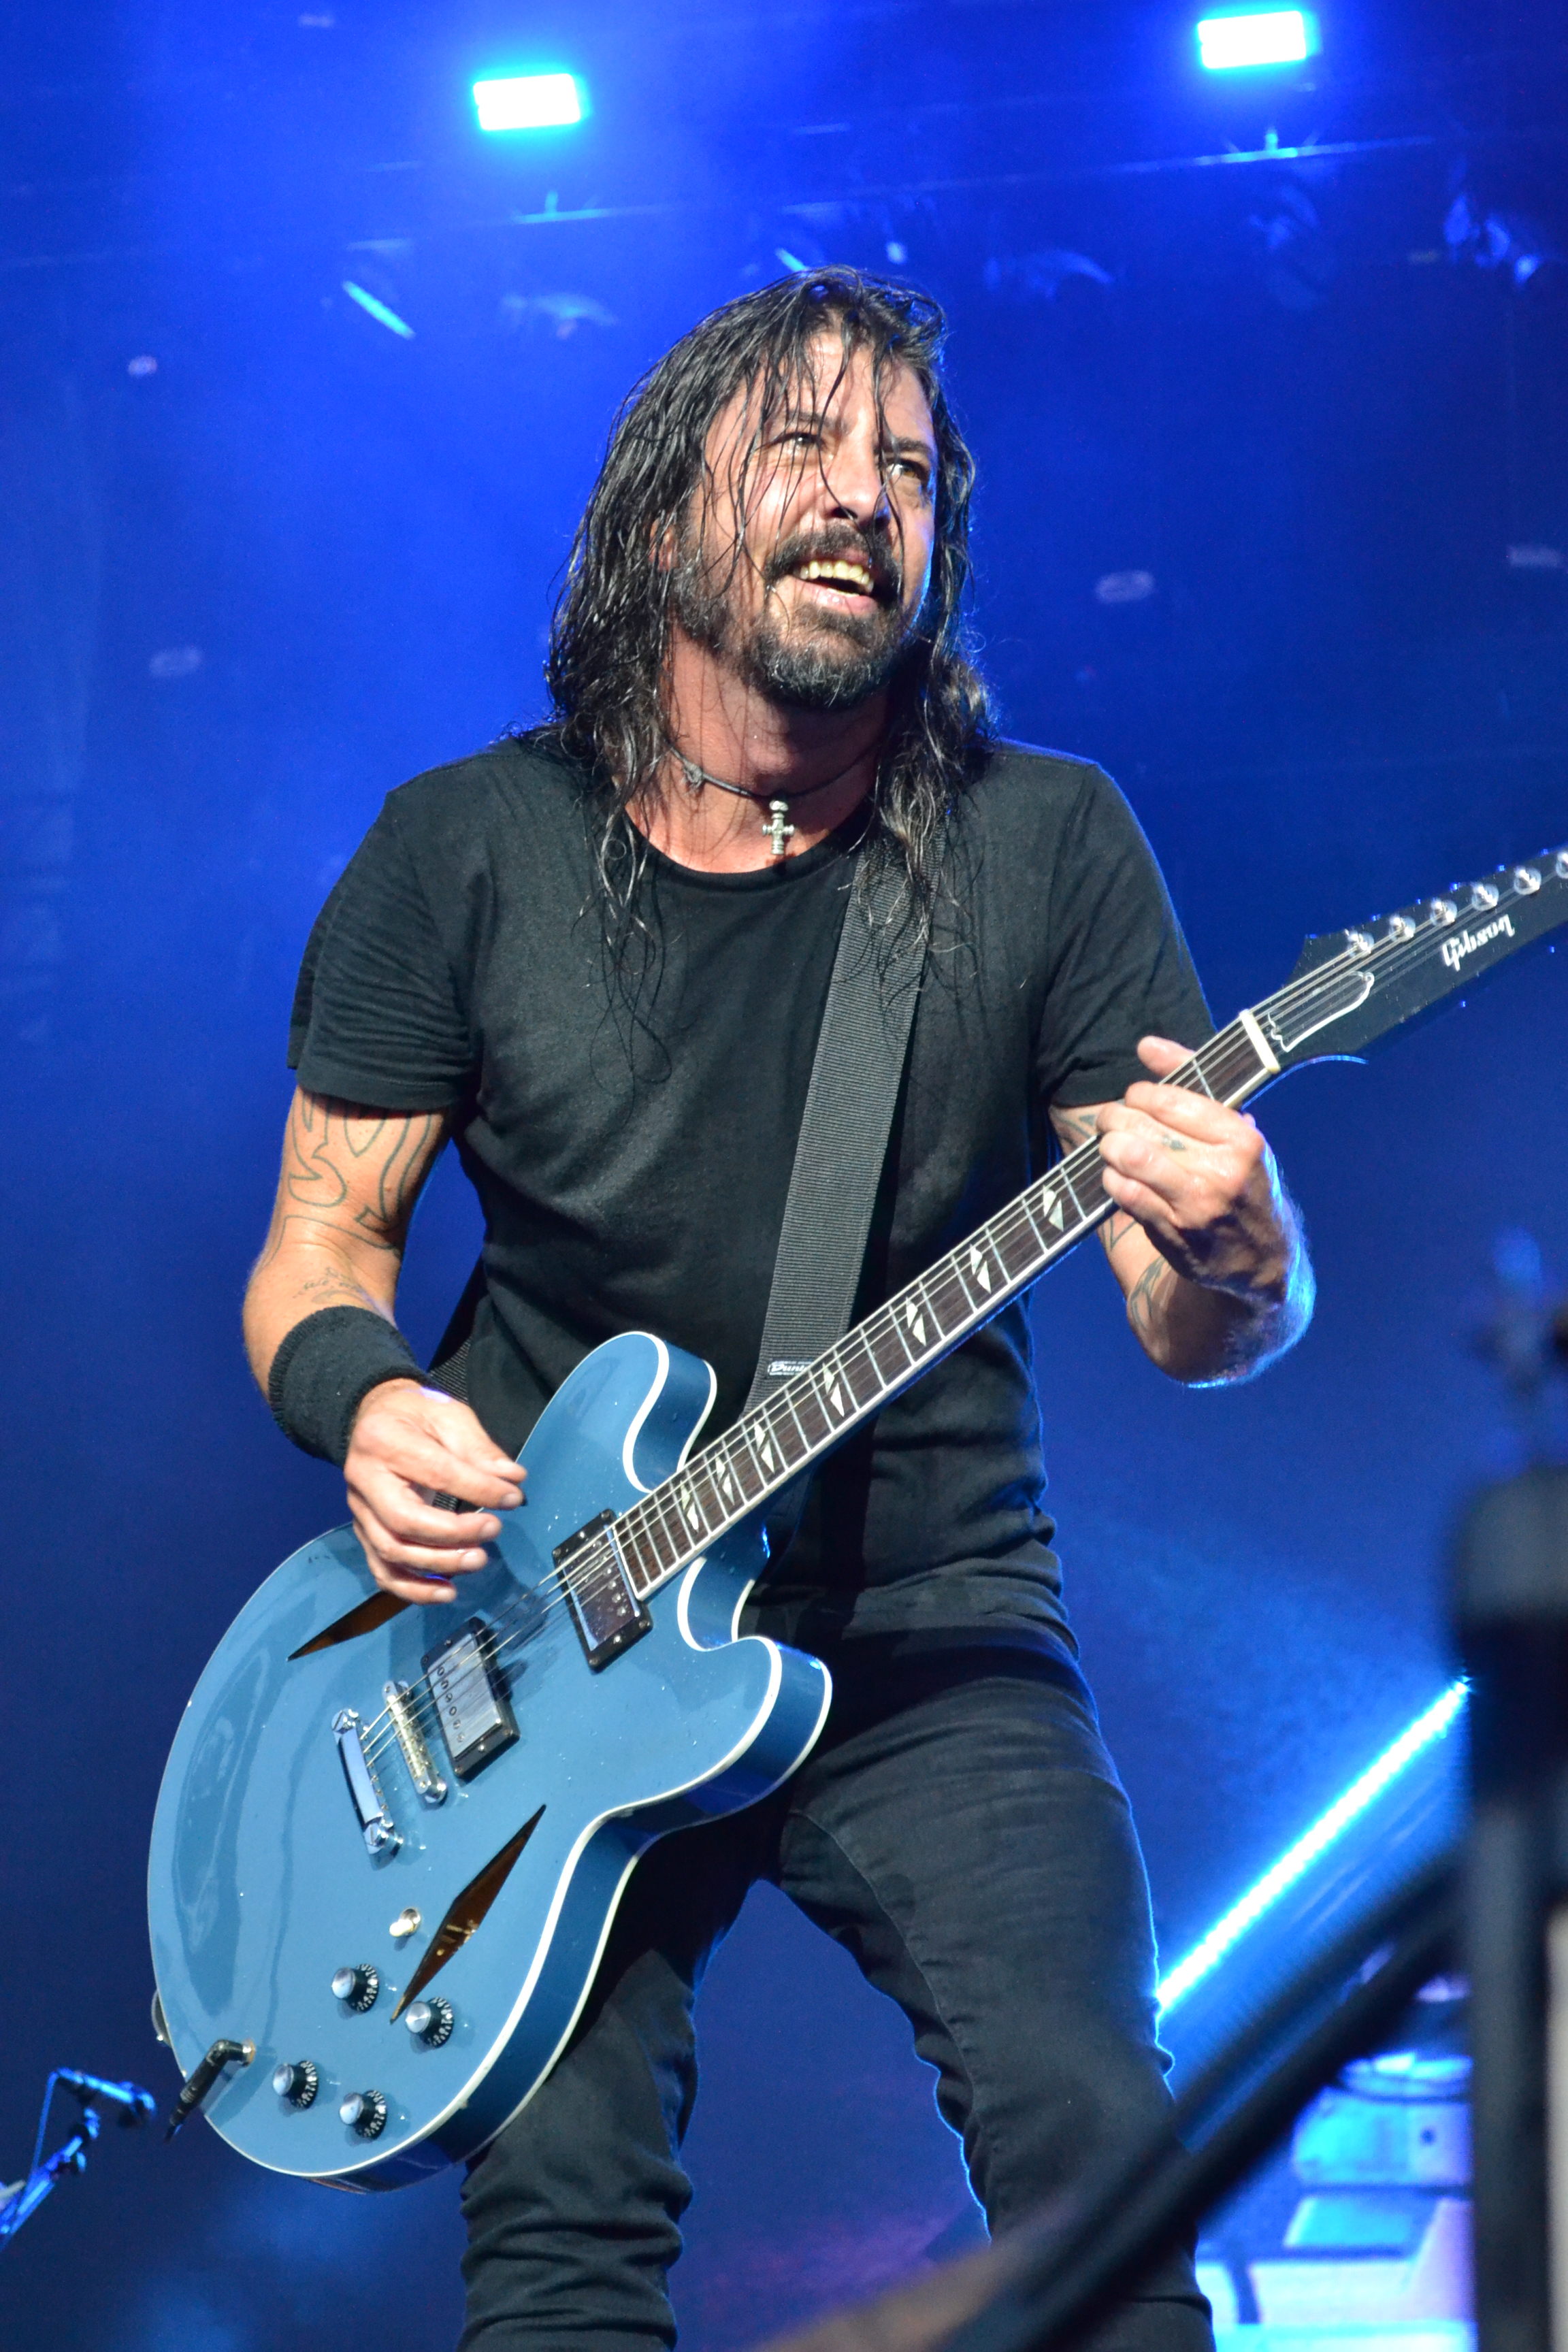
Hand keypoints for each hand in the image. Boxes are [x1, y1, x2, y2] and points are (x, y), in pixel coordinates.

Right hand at [343, 1380, 524, 1603]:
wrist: (373, 1418)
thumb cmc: (415, 1415)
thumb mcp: (449, 1415)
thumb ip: (479, 1448)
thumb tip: (512, 1480)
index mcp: (384, 1442)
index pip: (435, 1472)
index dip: (478, 1489)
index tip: (513, 1497)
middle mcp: (363, 1481)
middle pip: (403, 1521)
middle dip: (453, 1534)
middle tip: (494, 1530)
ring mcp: (360, 1512)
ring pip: (392, 1551)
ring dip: (438, 1565)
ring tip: (479, 1560)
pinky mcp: (364, 1533)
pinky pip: (383, 1571)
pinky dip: (414, 1590)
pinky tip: (447, 1593)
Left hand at [1095, 1036, 1293, 1304]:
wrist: (1261, 1259)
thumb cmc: (1244, 1183)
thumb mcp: (1234, 1132)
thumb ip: (1193, 1083)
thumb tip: (1146, 1045)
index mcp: (1241, 1139)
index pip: (1170, 1099)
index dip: (1140, 1095)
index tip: (1135, 1099)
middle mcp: (1222, 1170)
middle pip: (1144, 1126)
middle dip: (1115, 1118)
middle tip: (1111, 1121)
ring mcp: (1196, 1204)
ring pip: (1130, 1156)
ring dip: (1110, 1147)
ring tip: (1111, 1146)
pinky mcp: (1174, 1232)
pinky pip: (1125, 1192)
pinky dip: (1112, 1179)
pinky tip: (1117, 1177)